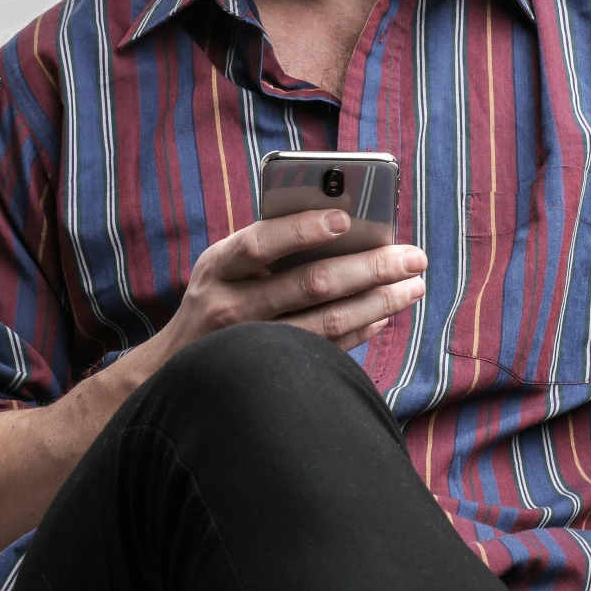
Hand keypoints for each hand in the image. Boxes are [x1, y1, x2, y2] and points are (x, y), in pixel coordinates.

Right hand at [158, 209, 427, 360]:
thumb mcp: (224, 264)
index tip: (346, 218)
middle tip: (414, 256)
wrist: (176, 366)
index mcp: (220, 266)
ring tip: (413, 286)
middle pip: (310, 284)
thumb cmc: (216, 295)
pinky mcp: (273, 372)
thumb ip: (269, 245)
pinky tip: (384, 314)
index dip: (302, 230)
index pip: (261, 243)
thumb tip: (344, 225)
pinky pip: (327, 351)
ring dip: (378, 302)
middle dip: (369, 267)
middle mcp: (233, 307)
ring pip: (326, 323)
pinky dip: (361, 330)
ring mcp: (253, 346)